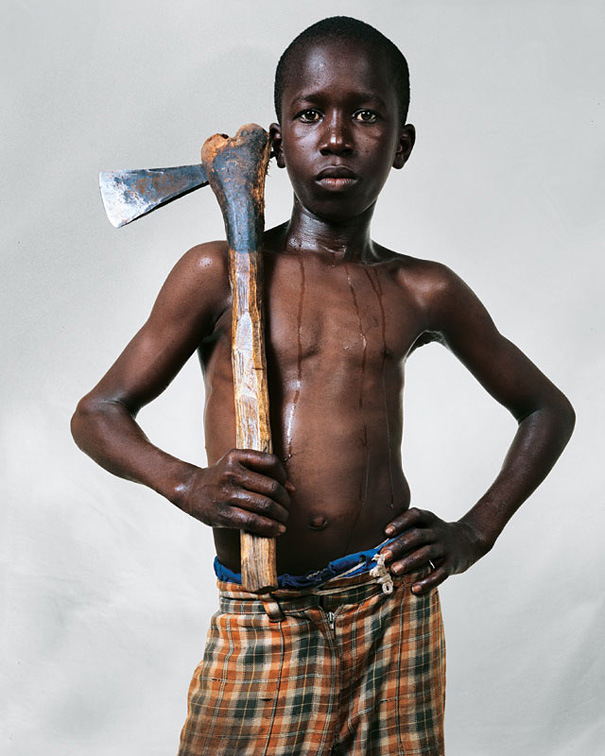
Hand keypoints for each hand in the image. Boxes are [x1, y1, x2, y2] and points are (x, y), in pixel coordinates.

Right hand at [176, 449, 290, 536]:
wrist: (189, 490)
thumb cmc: (220, 479)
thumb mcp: (236, 465)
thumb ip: (261, 473)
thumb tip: (292, 489)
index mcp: (236, 456)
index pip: (270, 462)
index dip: (284, 476)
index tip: (287, 487)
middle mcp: (231, 473)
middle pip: (271, 487)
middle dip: (285, 500)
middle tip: (287, 507)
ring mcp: (226, 494)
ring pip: (265, 505)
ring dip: (280, 515)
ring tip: (283, 519)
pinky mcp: (223, 514)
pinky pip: (253, 521)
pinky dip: (269, 527)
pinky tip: (276, 529)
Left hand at [381, 507, 490, 594]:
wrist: (469, 540)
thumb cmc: (436, 534)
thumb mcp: (426, 526)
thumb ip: (407, 531)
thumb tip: (377, 544)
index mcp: (429, 520)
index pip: (414, 515)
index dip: (400, 522)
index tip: (385, 532)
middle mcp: (437, 532)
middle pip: (417, 536)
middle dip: (399, 545)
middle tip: (383, 556)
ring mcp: (446, 548)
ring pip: (427, 553)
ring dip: (409, 562)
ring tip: (394, 571)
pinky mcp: (452, 564)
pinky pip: (440, 573)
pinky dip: (427, 582)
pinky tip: (414, 589)